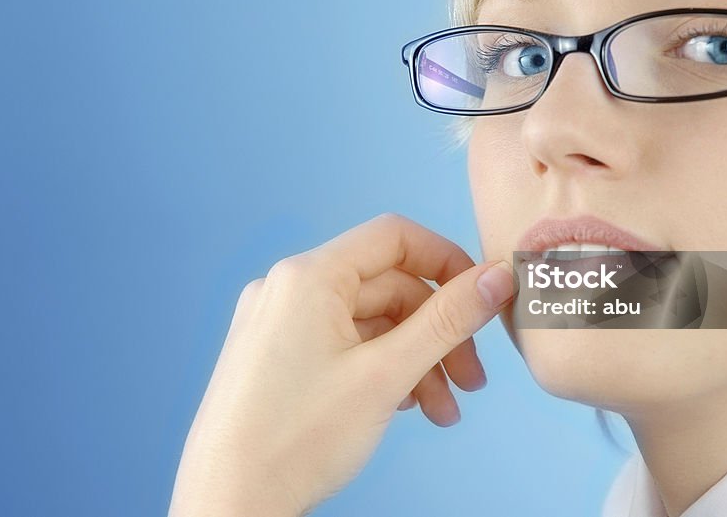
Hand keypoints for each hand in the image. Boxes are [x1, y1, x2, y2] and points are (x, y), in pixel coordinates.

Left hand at [167, 213, 516, 515]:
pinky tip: (404, 407)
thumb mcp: (387, 375)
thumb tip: (497, 277)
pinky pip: (343, 346)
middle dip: (437, 334)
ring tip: (442, 411)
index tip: (481, 297)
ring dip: (415, 361)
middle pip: (387, 288)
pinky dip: (380, 370)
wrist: (229, 503)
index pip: (394, 237)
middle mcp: (288, 289)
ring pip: (369, 323)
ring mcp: (277, 324)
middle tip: (470, 380)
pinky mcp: (275, 357)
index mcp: (308, 277)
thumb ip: (448, 321)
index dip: (447, 261)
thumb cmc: (295, 440)